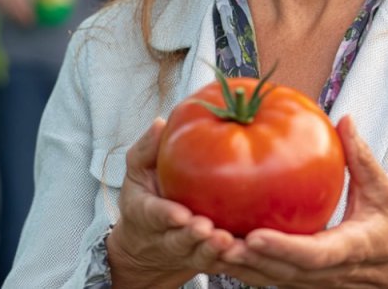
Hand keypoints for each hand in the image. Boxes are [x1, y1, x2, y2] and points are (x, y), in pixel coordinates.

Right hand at [106, 119, 235, 288]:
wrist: (150, 240)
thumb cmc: (148, 193)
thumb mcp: (139, 169)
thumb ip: (147, 148)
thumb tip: (160, 122)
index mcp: (145, 213)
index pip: (154, 215)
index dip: (166, 216)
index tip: (180, 215)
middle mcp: (165, 236)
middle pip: (179, 241)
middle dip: (193, 236)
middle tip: (208, 229)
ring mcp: (187, 251)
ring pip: (200, 256)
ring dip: (214, 252)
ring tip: (229, 242)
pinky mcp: (207, 259)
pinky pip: (220, 263)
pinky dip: (233, 261)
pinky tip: (248, 251)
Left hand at [214, 116, 387, 287]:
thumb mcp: (384, 192)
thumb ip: (361, 158)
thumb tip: (344, 120)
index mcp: (352, 249)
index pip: (314, 255)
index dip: (283, 248)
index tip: (255, 235)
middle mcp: (330, 274)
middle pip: (283, 272)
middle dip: (249, 259)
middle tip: (217, 239)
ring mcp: (315, 284)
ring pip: (271, 281)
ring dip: (240, 266)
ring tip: (208, 243)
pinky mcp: (302, 283)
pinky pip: (269, 278)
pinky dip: (244, 267)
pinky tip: (218, 247)